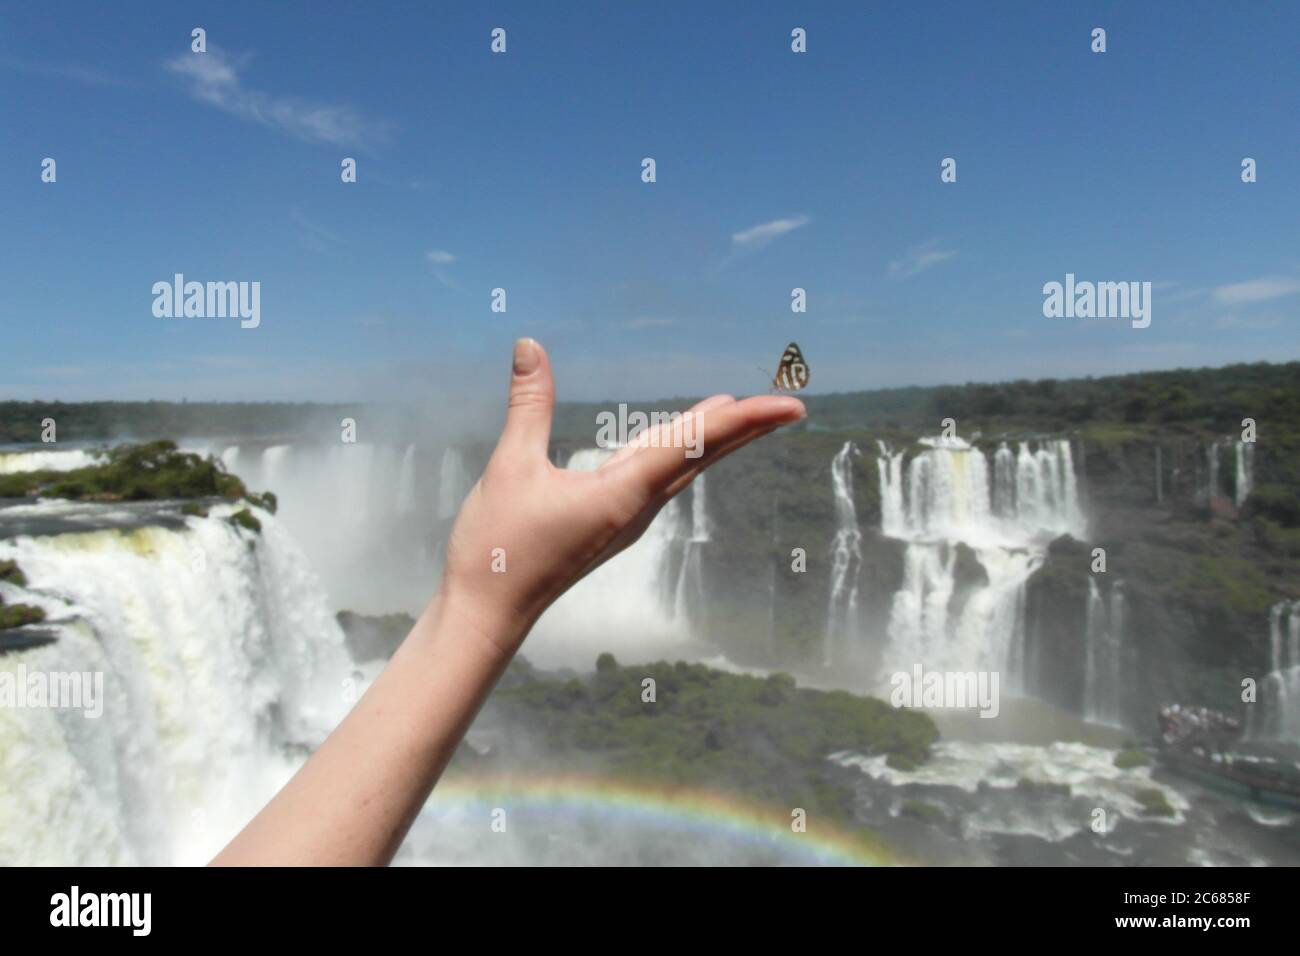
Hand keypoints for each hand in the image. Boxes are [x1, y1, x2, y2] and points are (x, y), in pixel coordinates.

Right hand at [437, 338, 805, 655]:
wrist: (486, 614)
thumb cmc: (498, 548)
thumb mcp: (511, 468)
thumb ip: (527, 405)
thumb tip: (529, 344)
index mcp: (625, 493)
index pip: (696, 444)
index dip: (745, 419)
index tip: (790, 407)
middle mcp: (636, 508)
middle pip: (702, 457)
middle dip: (745, 428)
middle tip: (790, 406)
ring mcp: (624, 519)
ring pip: (679, 468)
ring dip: (709, 437)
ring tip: (733, 408)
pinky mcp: (608, 523)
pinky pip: (654, 479)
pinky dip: (674, 452)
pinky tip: (671, 441)